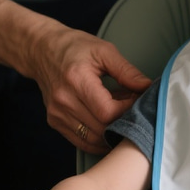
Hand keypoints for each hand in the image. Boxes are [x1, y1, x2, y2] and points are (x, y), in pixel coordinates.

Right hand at [28, 22, 151, 153]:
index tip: (137, 101)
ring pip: (93, 140)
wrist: (41, 50)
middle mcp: (63, 101)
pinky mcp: (55, 122)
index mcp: (76, 80)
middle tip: (132, 110)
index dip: (127, 111)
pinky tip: (108, 126)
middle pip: (102, 129)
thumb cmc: (75, 47)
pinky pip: (81, 141)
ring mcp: (57, 114)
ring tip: (120, 116)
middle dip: (123, 123)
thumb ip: (127, 71)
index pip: (108, 112)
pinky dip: (99, 139)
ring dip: (112, 133)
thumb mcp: (104, 51)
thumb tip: (148, 88)